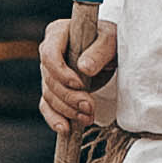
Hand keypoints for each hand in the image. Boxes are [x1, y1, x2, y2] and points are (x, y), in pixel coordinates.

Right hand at [35, 11, 116, 135]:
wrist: (113, 53)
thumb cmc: (111, 41)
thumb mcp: (111, 41)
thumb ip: (99, 51)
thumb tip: (84, 67)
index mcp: (58, 33)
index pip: (49, 55)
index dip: (61, 72)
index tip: (79, 84)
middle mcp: (49, 53)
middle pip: (50, 80)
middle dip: (69, 97)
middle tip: (89, 107)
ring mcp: (49, 73)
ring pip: (49, 96)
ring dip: (68, 110)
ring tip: (88, 117)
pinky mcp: (53, 90)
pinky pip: (47, 107)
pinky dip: (55, 119)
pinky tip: (65, 129)